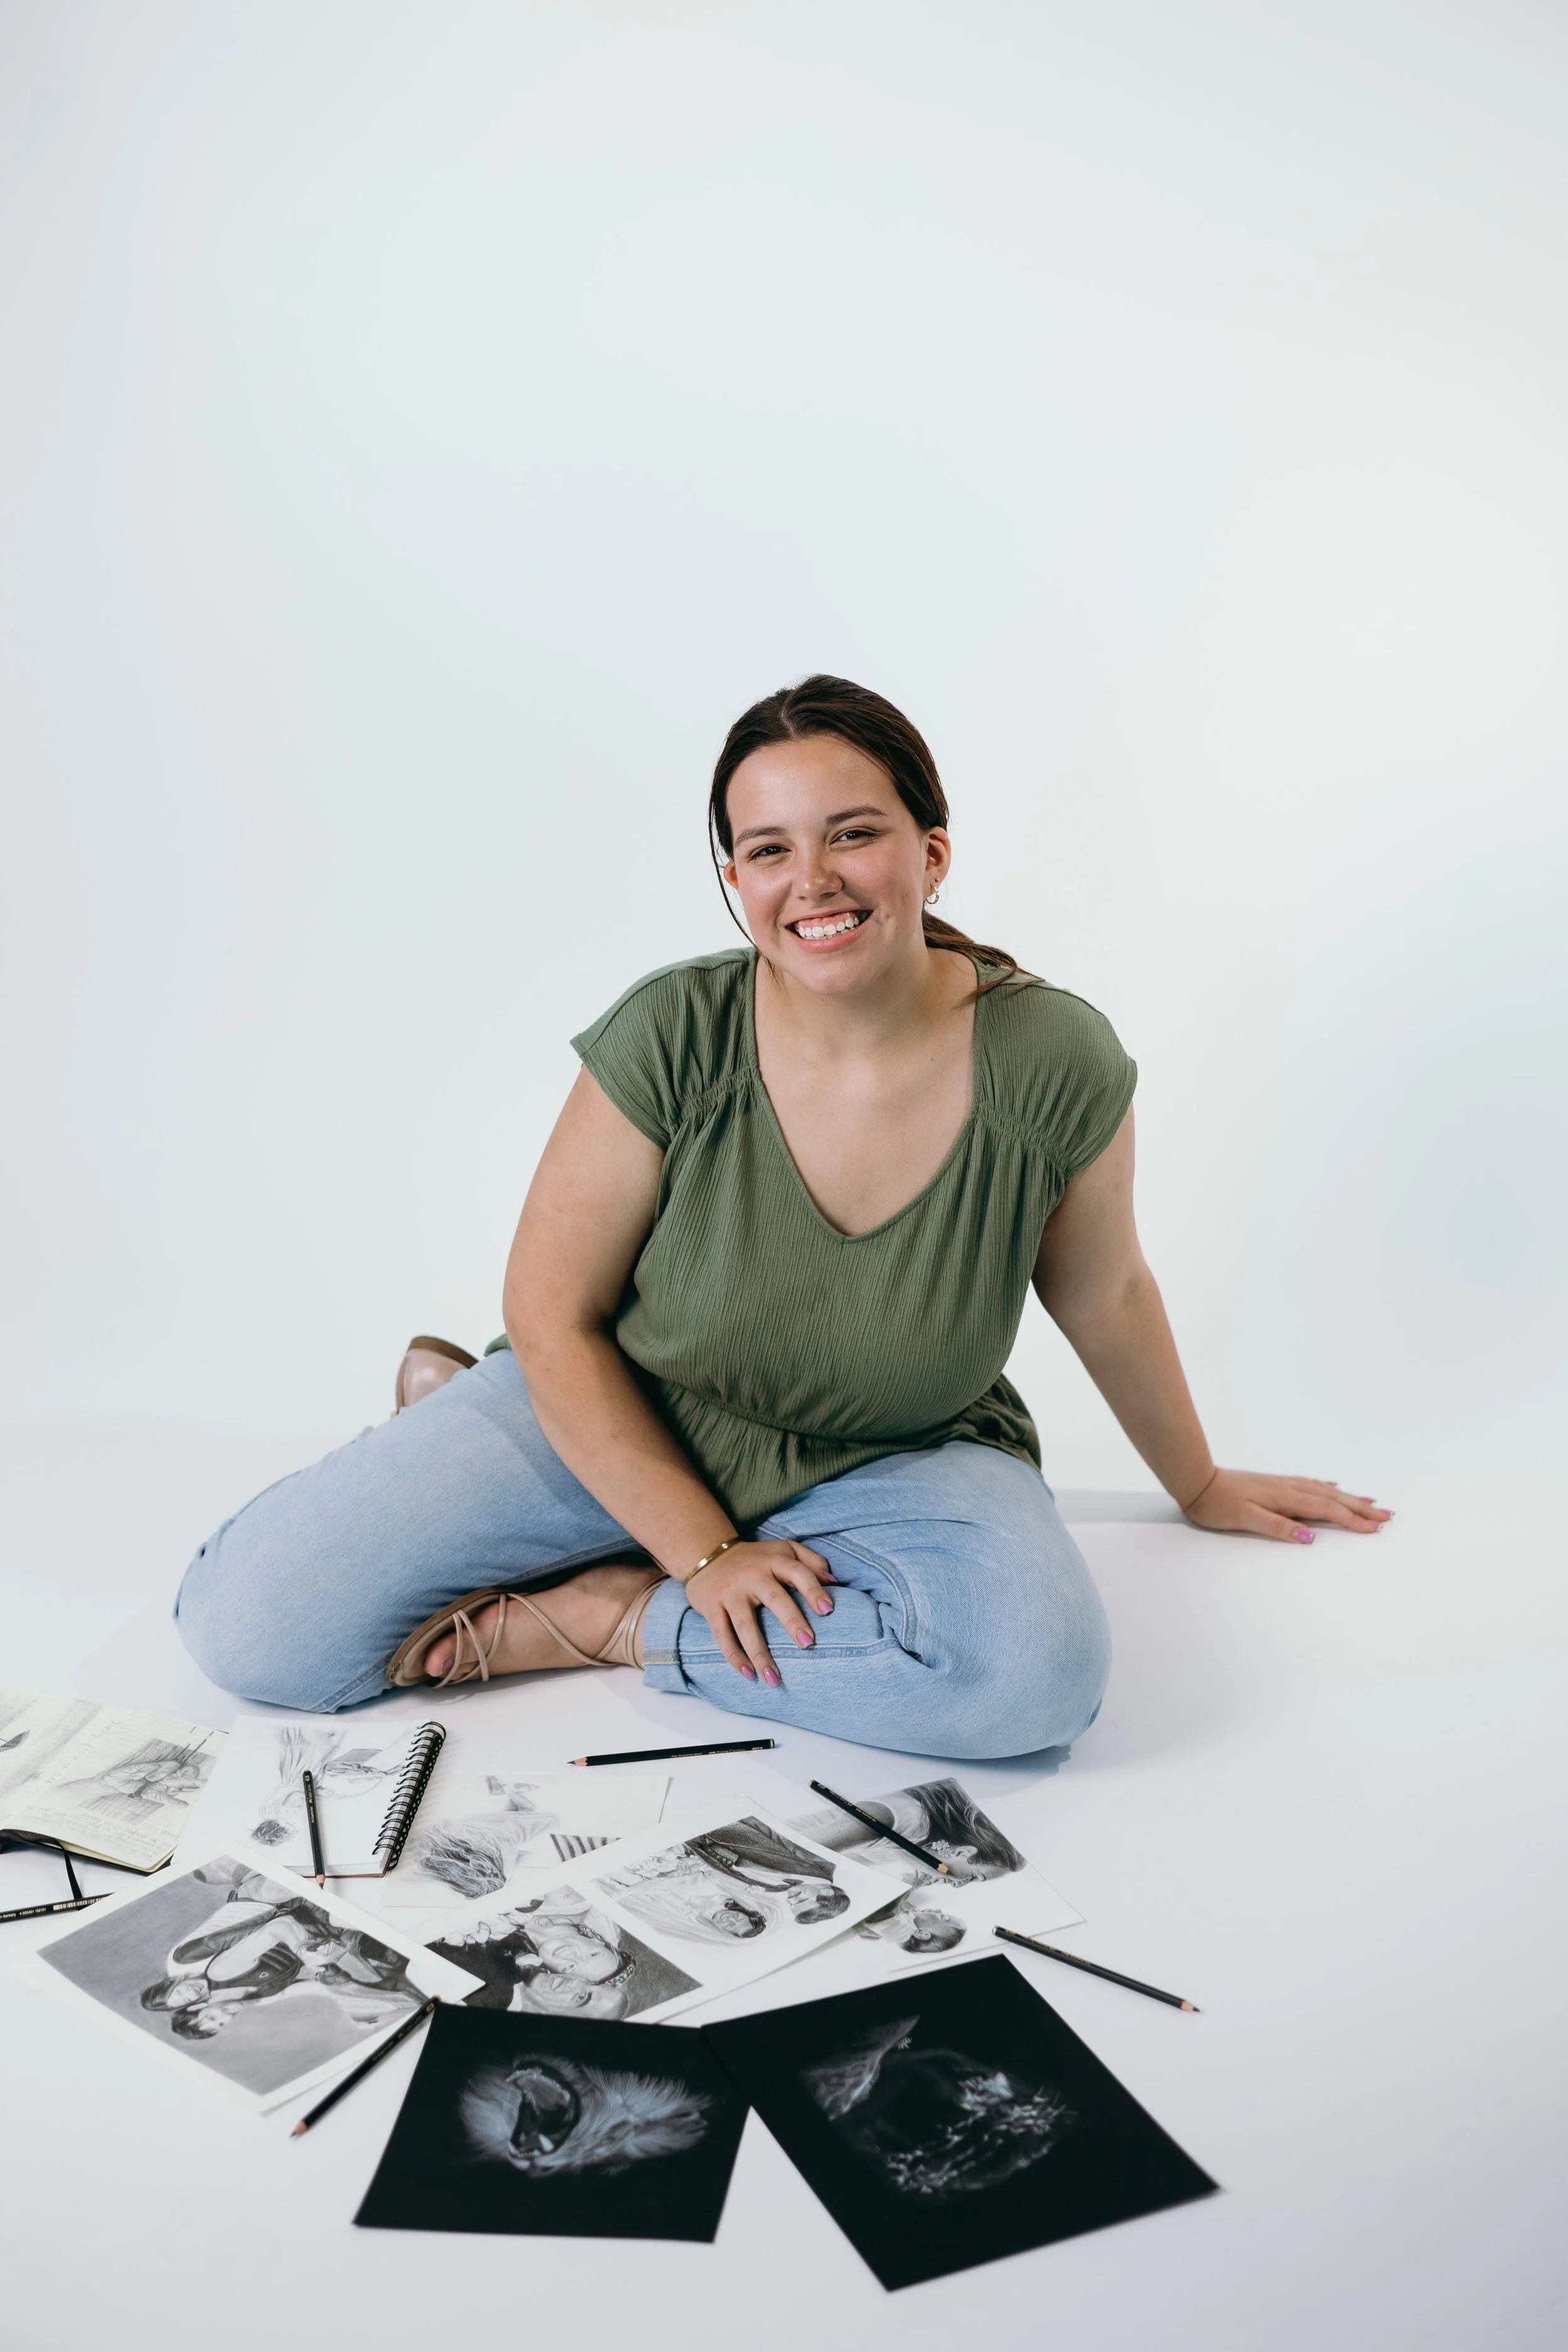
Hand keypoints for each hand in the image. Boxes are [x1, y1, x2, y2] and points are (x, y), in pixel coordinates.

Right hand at [681, 1539, 836, 1682]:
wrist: (706, 1555)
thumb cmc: (756, 1558)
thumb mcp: (784, 1549)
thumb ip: (811, 1561)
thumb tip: (834, 1581)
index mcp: (774, 1561)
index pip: (797, 1573)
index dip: (813, 1590)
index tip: (828, 1610)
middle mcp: (752, 1575)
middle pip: (774, 1598)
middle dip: (791, 1621)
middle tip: (807, 1643)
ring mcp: (730, 1593)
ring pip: (745, 1625)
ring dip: (759, 1653)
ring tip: (774, 1678)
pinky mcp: (711, 1608)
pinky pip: (722, 1635)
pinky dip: (734, 1657)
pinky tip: (748, 1674)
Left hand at [1181, 1468, 1391, 1543]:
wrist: (1197, 1481)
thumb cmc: (1218, 1503)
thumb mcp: (1245, 1518)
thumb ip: (1278, 1527)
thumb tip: (1310, 1537)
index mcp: (1286, 1498)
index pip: (1327, 1510)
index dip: (1352, 1520)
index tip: (1376, 1528)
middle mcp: (1289, 1488)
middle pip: (1333, 1499)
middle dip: (1361, 1508)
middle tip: (1387, 1516)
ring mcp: (1283, 1485)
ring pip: (1325, 1491)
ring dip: (1350, 1498)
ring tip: (1372, 1502)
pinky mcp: (1276, 1484)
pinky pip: (1311, 1486)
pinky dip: (1328, 1489)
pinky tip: (1335, 1489)